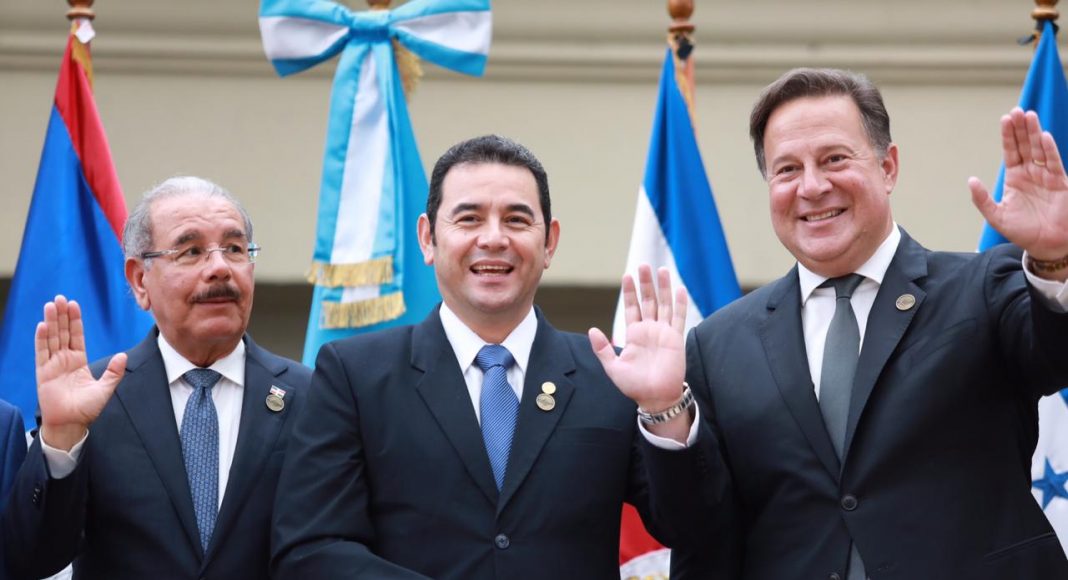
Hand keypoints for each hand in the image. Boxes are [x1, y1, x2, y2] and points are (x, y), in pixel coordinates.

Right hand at [35, 295, 125, 450]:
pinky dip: (42, 339)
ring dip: (51, 322)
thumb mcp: (105, 389)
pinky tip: (42, 325)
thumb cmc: (87, 409)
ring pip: (51, 338)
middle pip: (62, 333)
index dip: (75, 320)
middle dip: (61, 315)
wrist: (71, 424)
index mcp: (79, 361)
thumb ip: (113, 372)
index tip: (74, 304)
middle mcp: (65, 360)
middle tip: (60, 298)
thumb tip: (123, 355)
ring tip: (50, 305)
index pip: (77, 336)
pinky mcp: (43, 373)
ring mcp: (53, 365)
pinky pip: (41, 353)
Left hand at [589, 265, 687, 412]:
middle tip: (644, 265)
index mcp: (634, 334)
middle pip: (648, 301)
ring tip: (662, 270)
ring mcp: (664, 333)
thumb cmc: (634, 386)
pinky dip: (679, 304)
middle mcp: (649, 330)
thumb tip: (592, 330)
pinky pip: (679, 318)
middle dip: (646, 283)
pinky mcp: (676, 339)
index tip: (627, 276)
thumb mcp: (613, 367)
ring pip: (664, 304)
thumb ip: (603, 349)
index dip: (630, 292)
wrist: (655, 399)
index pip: (632, 307)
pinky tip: (679, 290)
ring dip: (663, 287)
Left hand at [969, 108, 1067, 268]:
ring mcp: (1046, 176)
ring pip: (1039, 149)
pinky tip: (1043, 137)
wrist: (1047, 245)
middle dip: (1021, 128)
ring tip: (1029, 115)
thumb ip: (983, 199)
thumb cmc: (1023, 232)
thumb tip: (970, 180)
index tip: (1005, 119)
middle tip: (1016, 110)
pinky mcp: (1060, 182)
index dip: (1008, 136)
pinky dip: (1049, 150)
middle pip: (1025, 145)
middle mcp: (1031, 173)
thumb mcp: (997, 217)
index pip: (1011, 151)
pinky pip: (1054, 162)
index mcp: (1015, 178)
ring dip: (1034, 132)